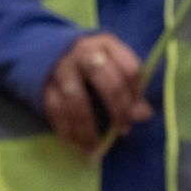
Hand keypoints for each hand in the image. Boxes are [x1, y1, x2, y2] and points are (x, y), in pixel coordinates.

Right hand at [43, 34, 152, 154]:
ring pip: (77, 101)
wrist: (49, 49)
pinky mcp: (44, 85)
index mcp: (107, 44)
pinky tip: (77, 144)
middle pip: (107, 83)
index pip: (130, 68)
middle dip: (118, 110)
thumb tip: (145, 114)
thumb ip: (130, 85)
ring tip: (96, 147)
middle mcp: (84, 53)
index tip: (137, 112)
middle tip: (123, 130)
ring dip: (88, 128)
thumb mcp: (113, 63)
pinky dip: (67, 131)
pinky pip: (56, 111)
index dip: (136, 94)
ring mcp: (62, 69)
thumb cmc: (92, 60)